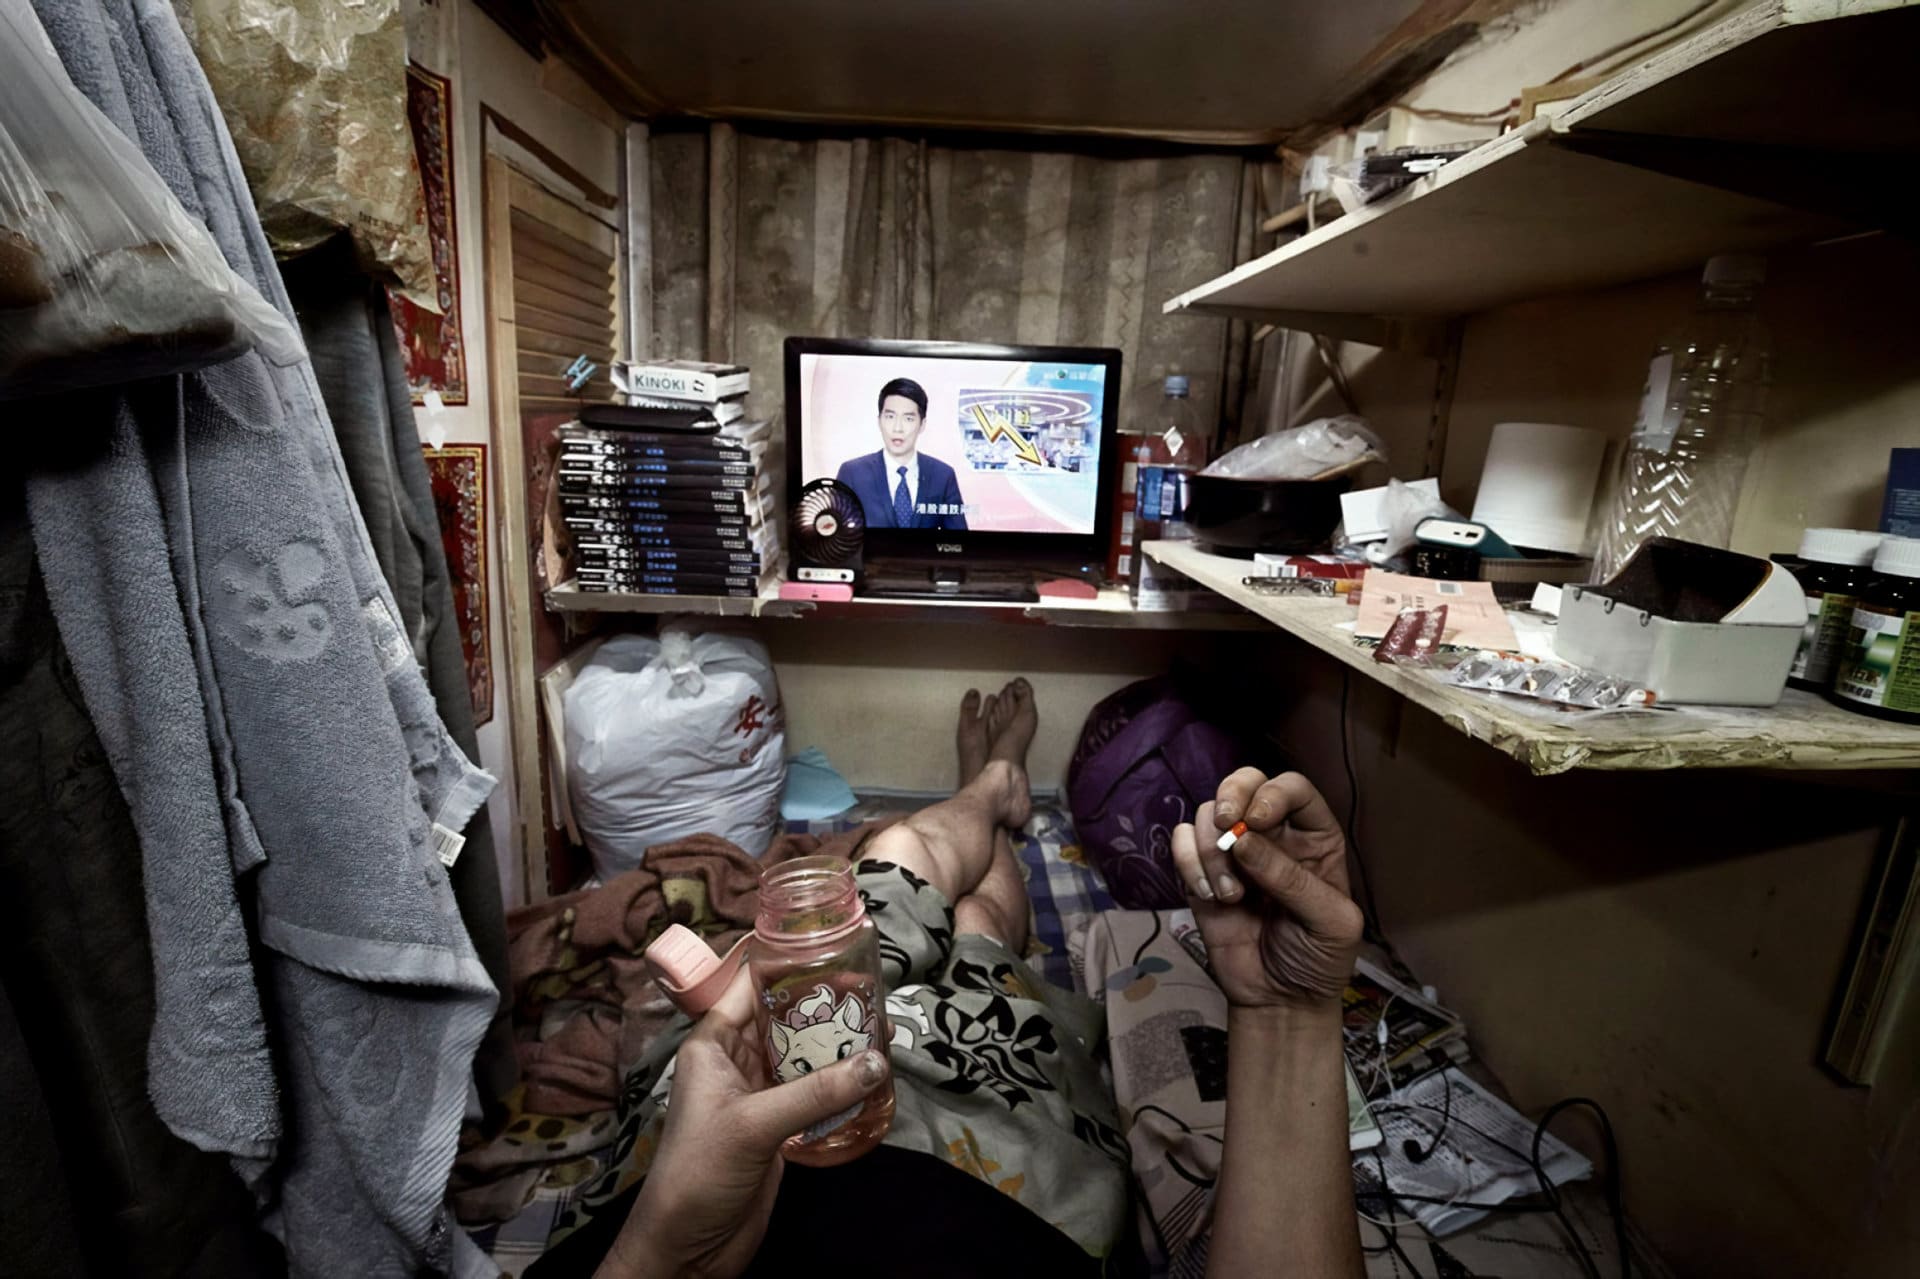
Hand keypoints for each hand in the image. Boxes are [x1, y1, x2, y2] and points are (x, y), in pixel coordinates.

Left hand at [601, 966, 889, 1278]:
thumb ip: (815, 1092)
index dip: (788, 964)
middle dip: (827, 1006)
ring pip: (804, 1056)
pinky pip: (814, 1093)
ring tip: (884, 1028)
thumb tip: (877, 1062)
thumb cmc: (699, 1171)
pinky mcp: (779, 1127)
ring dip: (839, 1047)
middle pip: (785, 1019)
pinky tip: (873, 1076)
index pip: (750, 986)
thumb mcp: (754, 1124)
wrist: (687, 1248)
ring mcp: (759, 1094)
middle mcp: (736, 1061)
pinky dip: (841, 1085)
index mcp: (714, 1043)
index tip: (835, 948)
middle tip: (875, 992)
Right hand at [1171, 769, 1364, 1010]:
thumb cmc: (1317, 959)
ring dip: (1212, 850)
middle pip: (1245, 782)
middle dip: (1232, 795)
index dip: (1274, 793)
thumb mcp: (1329, 922)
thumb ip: (1292, 879)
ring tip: (1230, 895)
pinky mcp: (1201, 874)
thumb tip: (1244, 841)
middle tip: (1229, 825)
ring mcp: (1234, 852)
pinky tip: (1210, 896)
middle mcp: (1273, 835)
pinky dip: (1188, 863)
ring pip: (1208, 813)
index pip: (1293, 789)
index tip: (1258, 820)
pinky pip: (1182, 842)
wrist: (1280, 1001)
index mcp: (1314, 838)